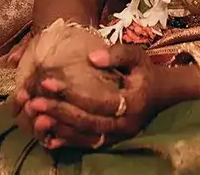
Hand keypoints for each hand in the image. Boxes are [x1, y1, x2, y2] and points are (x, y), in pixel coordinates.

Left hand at [16, 44, 199, 150]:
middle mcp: (125, 124)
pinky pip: (89, 146)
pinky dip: (69, 143)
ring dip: (60, 129)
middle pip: (87, 121)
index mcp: (132, 101)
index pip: (96, 100)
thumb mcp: (136, 55)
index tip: (47, 82)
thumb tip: (91, 56)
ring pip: (86, 137)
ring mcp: (120, 136)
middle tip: (34, 102)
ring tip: (36, 119)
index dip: (70, 93)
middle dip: (58, 112)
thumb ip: (115, 53)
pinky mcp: (114, 141)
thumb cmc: (146, 71)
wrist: (165, 95)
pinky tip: (50, 138)